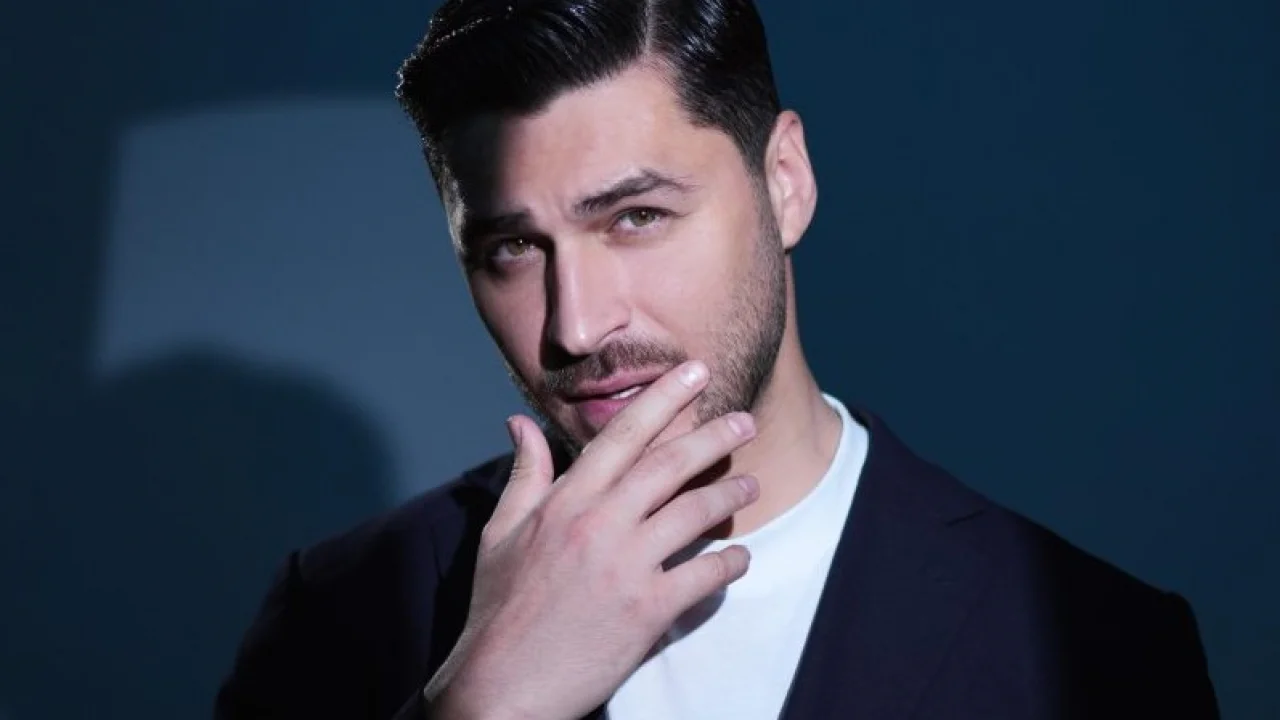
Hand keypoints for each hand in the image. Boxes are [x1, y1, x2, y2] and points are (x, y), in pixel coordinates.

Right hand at [424, 361, 758, 719]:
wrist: (502, 687)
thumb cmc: (499, 610)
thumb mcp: (501, 533)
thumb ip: (524, 474)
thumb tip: (519, 423)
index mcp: (565, 501)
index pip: (622, 434)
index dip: (663, 398)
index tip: (694, 372)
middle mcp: (599, 524)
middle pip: (670, 464)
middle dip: (714, 434)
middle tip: (744, 418)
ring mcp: (626, 566)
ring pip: (695, 513)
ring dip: (730, 493)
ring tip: (750, 483)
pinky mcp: (647, 610)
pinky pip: (705, 574)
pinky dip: (730, 562)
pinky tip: (740, 557)